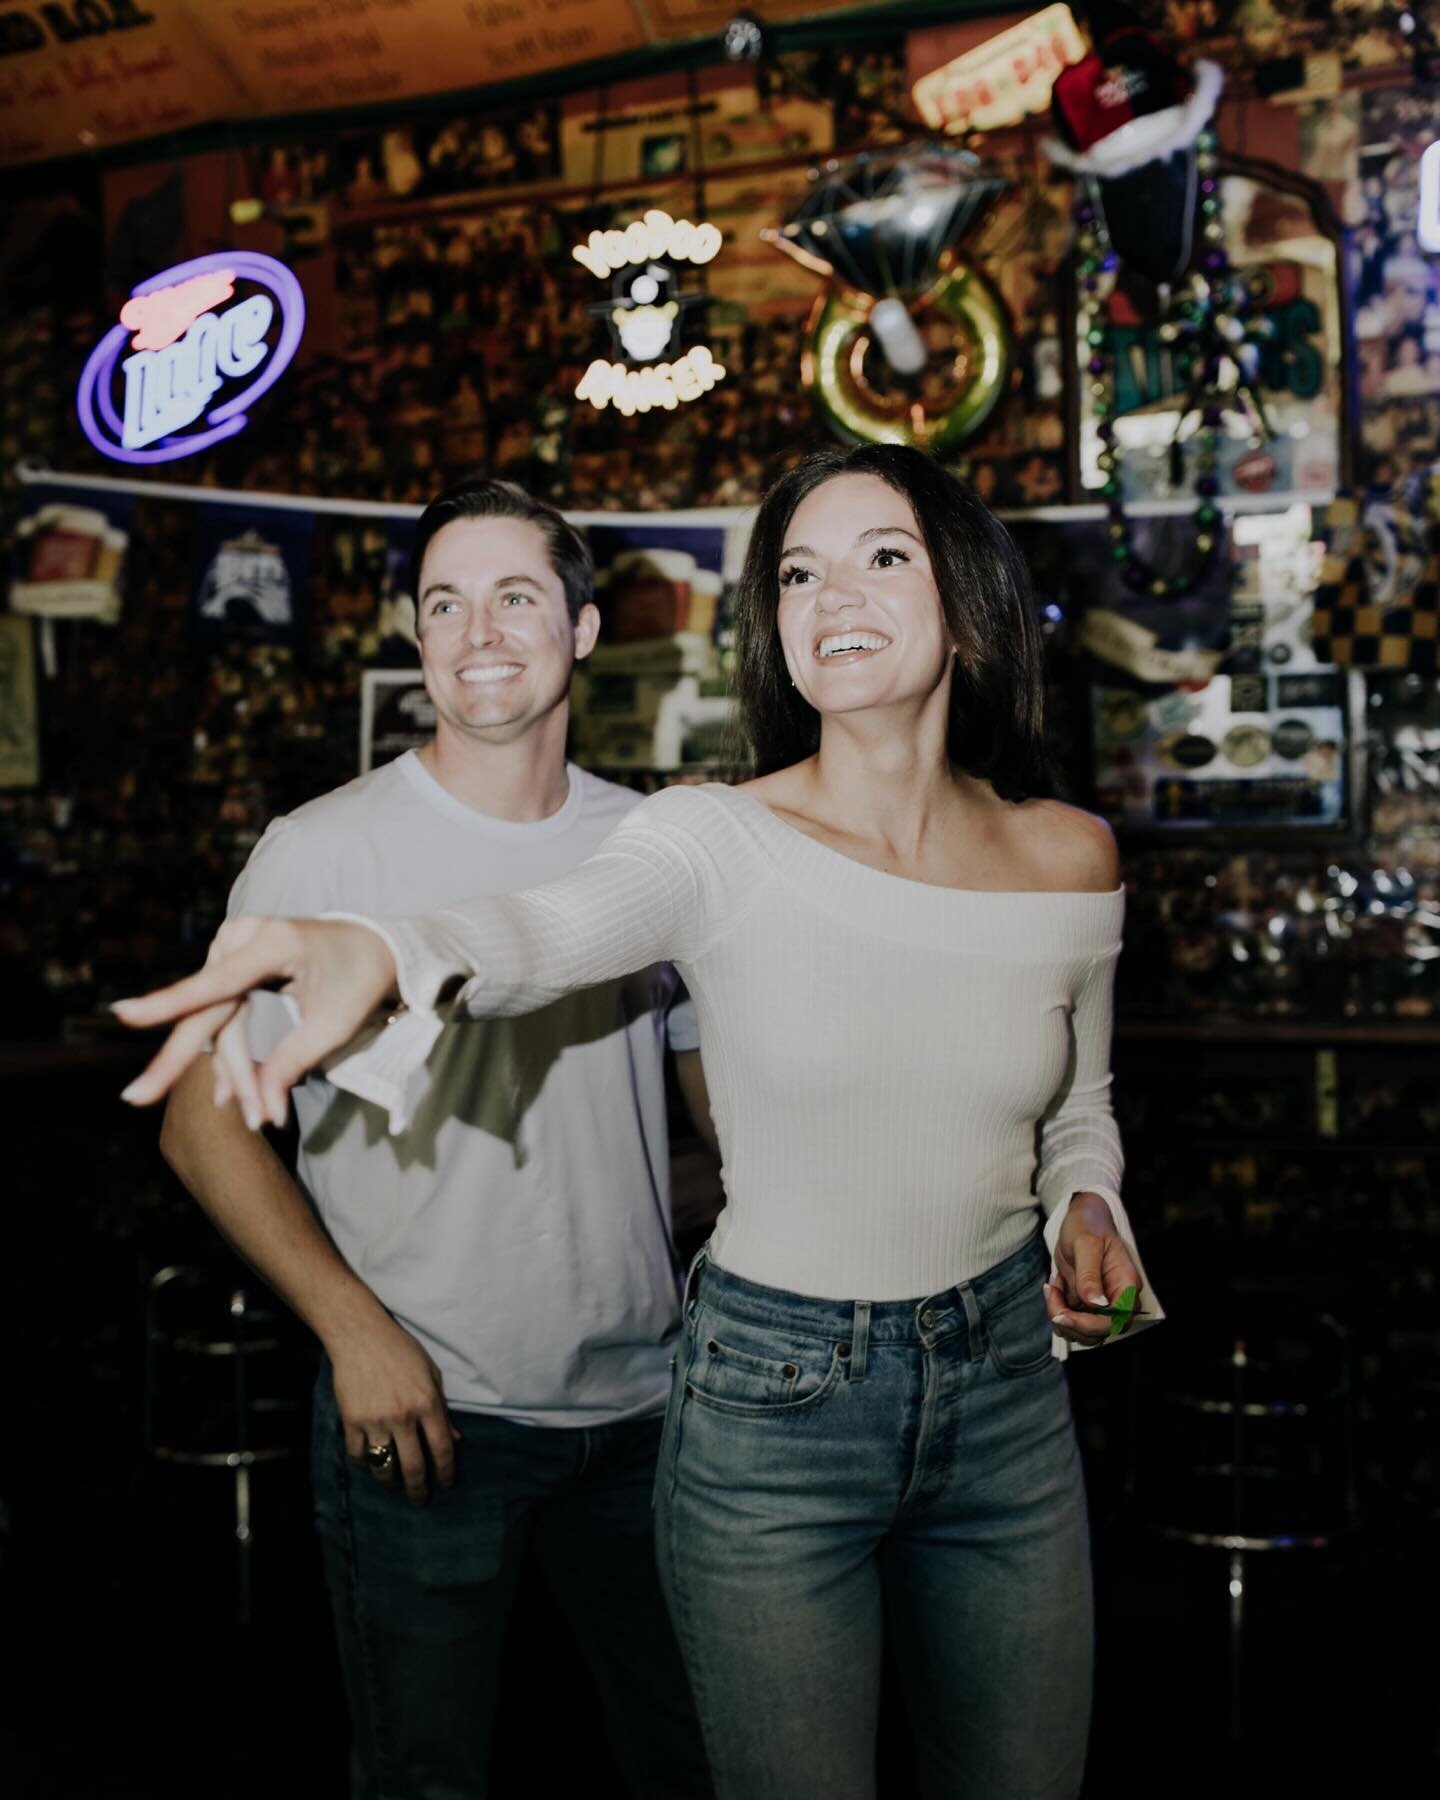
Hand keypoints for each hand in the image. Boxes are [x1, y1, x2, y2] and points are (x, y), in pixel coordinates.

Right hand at [114, 915, 397, 1127]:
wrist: (371, 946)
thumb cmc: (358, 980)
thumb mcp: (335, 1025)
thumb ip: (293, 1063)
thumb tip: (262, 1111)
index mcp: (273, 942)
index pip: (217, 982)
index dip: (171, 1003)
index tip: (124, 1015)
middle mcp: (243, 939)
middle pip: (206, 1011)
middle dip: (180, 1062)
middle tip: (136, 1099)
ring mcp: (232, 949)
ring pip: (216, 1023)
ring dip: (232, 1072)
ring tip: (259, 1117)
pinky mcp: (230, 965)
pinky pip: (221, 1017)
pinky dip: (232, 1057)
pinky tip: (227, 1094)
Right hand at [332, 1317, 461, 1505]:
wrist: (360, 1335)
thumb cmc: (401, 1351)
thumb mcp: (431, 1374)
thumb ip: (443, 1409)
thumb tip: (455, 1440)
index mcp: (427, 1403)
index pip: (442, 1449)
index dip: (446, 1472)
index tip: (446, 1484)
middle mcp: (403, 1416)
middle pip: (414, 1466)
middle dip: (419, 1489)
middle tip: (421, 1499)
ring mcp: (376, 1420)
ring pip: (384, 1467)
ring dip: (391, 1483)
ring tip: (395, 1486)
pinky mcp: (352, 1420)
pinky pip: (359, 1455)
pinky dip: (366, 1465)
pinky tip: (373, 1465)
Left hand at [1045, 1192, 1142, 1348]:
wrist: (1081, 1217)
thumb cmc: (1088, 1225)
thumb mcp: (1086, 1244)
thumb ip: (1090, 1275)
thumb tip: (1097, 1304)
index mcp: (1126, 1285)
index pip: (1116, 1321)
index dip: (1089, 1325)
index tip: (1062, 1315)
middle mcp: (1118, 1299)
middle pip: (1098, 1332)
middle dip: (1069, 1321)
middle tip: (1051, 1292)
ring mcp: (1101, 1304)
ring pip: (1082, 1331)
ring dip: (1060, 1315)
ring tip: (1052, 1286)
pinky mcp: (1086, 1303)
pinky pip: (1071, 1320)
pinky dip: (1057, 1308)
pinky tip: (1053, 1286)